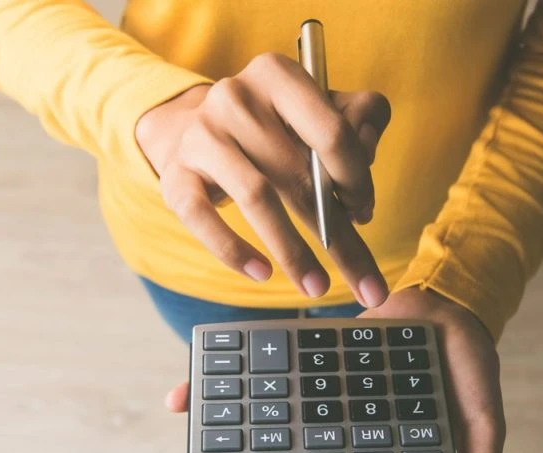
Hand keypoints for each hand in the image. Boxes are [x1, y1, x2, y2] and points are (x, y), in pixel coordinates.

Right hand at [136, 52, 391, 306]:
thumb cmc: (270, 128)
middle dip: (338, 236)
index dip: (357, 180)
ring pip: (256, 197)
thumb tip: (366, 164)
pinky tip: (261, 273)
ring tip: (316, 286)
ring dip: (292, 251)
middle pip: (299, 175)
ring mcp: (201, 137)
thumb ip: (360, 121)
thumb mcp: (317, 110)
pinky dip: (233, 250)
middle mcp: (235, 98)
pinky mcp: (175, 176)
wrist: (191, 130)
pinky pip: (203, 218)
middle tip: (365, 284)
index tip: (365, 213)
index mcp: (277, 76)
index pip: (331, 133)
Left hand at [164, 289, 504, 452]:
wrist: (445, 301)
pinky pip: (261, 382)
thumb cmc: (466, 368)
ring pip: (262, 432)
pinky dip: (223, 391)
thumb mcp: (484, 420)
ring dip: (221, 450)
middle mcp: (341, 434)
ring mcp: (319, 404)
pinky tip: (182, 399)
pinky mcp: (301, 368)